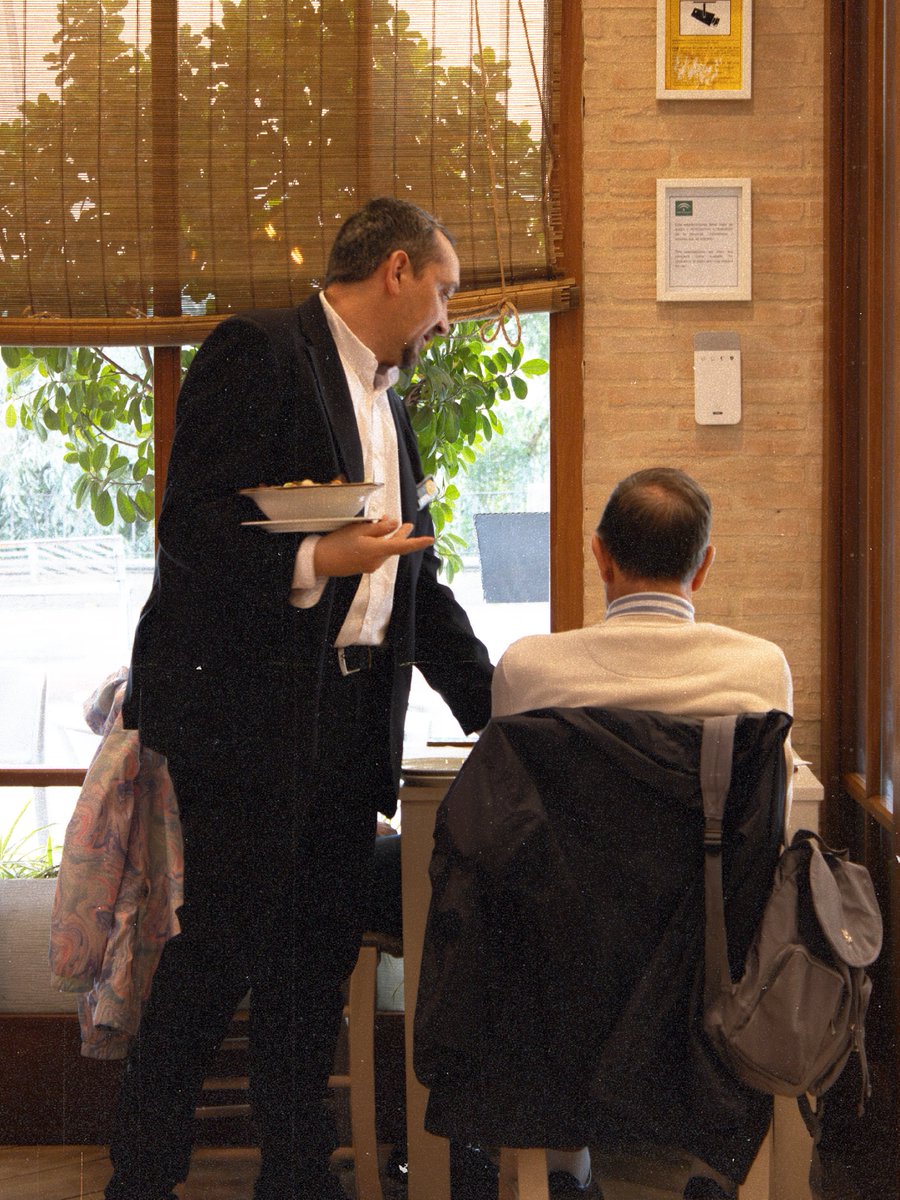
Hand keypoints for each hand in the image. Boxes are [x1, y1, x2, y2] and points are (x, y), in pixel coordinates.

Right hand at [313, 516, 433, 577]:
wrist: (320, 561)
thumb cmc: (337, 542)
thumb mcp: (359, 529)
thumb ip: (380, 527)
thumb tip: (396, 523)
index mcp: (377, 551)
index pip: (403, 546)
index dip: (417, 542)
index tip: (431, 539)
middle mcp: (377, 561)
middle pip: (395, 547)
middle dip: (402, 535)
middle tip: (409, 525)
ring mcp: (371, 565)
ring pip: (386, 550)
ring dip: (389, 538)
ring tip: (388, 522)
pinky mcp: (365, 566)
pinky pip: (378, 554)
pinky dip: (379, 544)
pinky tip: (374, 535)